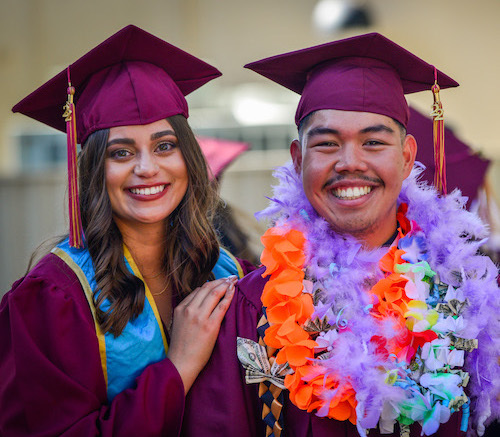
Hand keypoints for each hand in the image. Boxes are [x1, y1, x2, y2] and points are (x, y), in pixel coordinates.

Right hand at [166, 276, 237, 393]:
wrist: (181, 363)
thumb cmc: (181, 347)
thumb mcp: (178, 324)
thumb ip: (187, 311)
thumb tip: (201, 301)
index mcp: (180, 308)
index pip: (198, 290)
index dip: (211, 284)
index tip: (220, 282)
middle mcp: (189, 310)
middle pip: (207, 288)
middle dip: (221, 280)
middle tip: (230, 277)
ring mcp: (199, 317)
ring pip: (215, 293)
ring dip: (226, 284)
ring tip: (234, 280)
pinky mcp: (210, 326)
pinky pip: (222, 305)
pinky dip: (229, 295)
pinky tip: (234, 290)